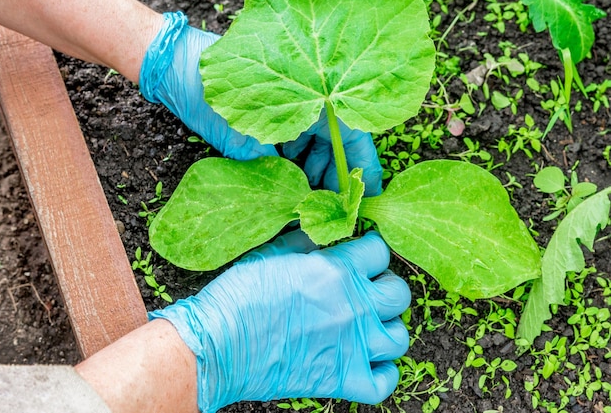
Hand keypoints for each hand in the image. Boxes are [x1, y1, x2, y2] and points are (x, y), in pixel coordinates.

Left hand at [140, 13, 382, 194]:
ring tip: (303, 207)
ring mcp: (290, 112)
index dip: (361, 171)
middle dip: (331, 182)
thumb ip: (270, 171)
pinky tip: (287, 191)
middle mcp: (309, 104)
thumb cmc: (212, 90)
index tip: (363, 201)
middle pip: (335, 148)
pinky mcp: (271, 121)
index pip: (354, 138)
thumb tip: (293, 207)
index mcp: (316, 98)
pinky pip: (292, 148)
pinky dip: (292, 169)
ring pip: (313, 150)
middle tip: (326, 214)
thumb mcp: (244, 135)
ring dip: (310, 179)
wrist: (176, 68)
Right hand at [149, 230, 410, 412]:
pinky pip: (384, 382)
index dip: (369, 250)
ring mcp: (353, 346)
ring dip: (386, 328)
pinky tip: (365, 361)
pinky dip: (381, 373)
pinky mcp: (342, 379)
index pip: (380, 251)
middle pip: (399, 292)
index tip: (359, 255)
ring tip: (366, 325)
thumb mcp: (273, 252)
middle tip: (363, 289)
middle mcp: (354, 306)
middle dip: (383, 286)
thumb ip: (310, 242)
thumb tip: (327, 236)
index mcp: (338, 270)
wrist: (218, 344)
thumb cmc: (239, 296)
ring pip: (399, 336)